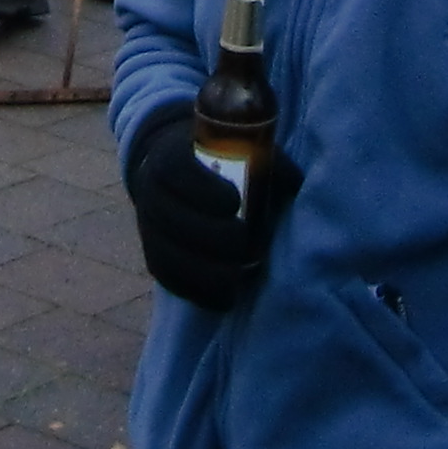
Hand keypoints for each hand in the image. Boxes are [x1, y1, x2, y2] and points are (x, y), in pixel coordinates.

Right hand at [122, 100, 294, 309]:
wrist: (179, 174)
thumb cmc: (223, 161)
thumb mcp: (241, 150)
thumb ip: (267, 164)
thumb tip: (300, 185)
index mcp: (171, 156)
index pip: (176, 170)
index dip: (201, 187)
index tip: (234, 201)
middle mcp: (150, 191)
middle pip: (170, 217)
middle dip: (208, 236)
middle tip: (244, 245)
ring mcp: (147, 227)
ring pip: (166, 253)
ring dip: (203, 272)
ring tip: (237, 279)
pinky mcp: (153, 256)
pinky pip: (167, 279)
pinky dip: (195, 292)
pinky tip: (224, 298)